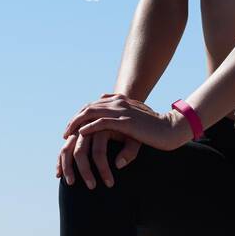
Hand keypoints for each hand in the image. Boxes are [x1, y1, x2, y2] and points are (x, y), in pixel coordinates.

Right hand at [56, 124, 140, 189]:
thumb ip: (130, 151)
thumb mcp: (136, 139)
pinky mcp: (74, 134)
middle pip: (80, 151)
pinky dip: (60, 160)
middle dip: (85, 171)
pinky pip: (63, 147)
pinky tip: (59, 175)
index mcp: (103, 126)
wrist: (123, 115)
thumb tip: (118, 165)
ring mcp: (78, 129)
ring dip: (67, 167)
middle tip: (92, 187)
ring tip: (71, 183)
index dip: (103, 169)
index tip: (110, 184)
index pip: (99, 151)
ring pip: (67, 148)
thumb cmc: (132, 130)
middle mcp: (88, 126)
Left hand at [61, 93, 190, 168]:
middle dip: (74, 119)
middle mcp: (118, 102)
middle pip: (88, 107)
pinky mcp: (124, 122)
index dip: (80, 115)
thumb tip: (111, 124)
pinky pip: (101, 122)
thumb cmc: (154, 127)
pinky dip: (89, 127)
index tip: (71, 126)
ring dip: (77, 124)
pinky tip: (80, 134)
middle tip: (65, 132)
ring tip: (67, 135)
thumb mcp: (136, 119)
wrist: (169, 129)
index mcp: (120, 100)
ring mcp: (121, 110)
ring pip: (91, 113)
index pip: (93, 104)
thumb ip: (122, 117)